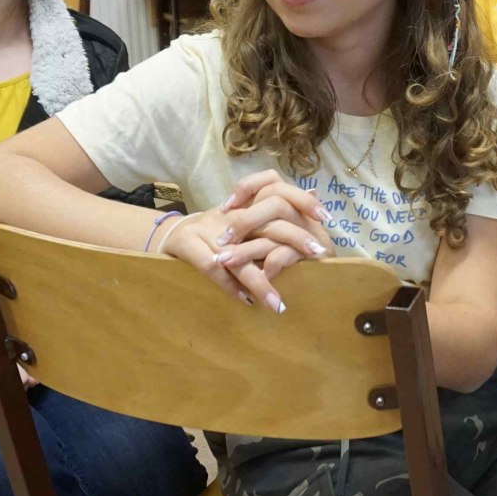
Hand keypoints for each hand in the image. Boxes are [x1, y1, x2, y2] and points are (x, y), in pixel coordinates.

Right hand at [157, 169, 334, 311]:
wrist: (170, 235)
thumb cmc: (217, 231)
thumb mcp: (247, 218)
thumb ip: (279, 210)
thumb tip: (318, 195)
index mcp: (244, 204)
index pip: (276, 191)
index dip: (302, 201)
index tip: (326, 218)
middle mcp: (228, 214)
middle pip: (265, 221)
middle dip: (293, 239)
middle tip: (316, 256)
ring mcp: (206, 228)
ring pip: (239, 255)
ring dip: (260, 282)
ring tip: (277, 304)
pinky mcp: (188, 245)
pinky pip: (213, 269)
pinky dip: (230, 287)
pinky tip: (247, 301)